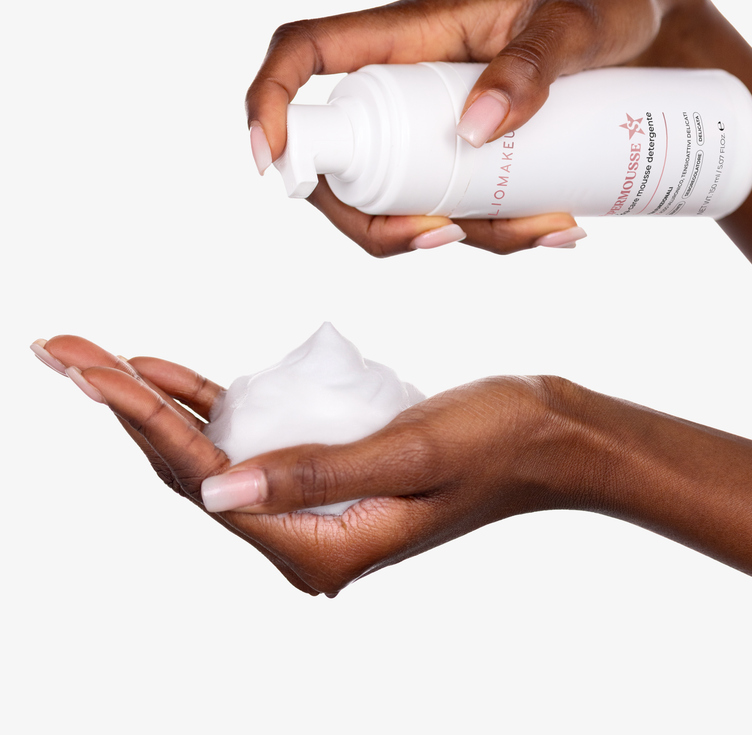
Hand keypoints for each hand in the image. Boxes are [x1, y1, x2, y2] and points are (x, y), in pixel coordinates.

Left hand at [36, 334, 576, 595]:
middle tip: (60, 349)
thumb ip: (315, 476)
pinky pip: (246, 436)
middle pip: (189, 465)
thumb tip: (216, 492)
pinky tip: (165, 376)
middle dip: (121, 405)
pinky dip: (204, 404)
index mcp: (320, 547)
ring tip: (91, 358)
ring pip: (207, 450)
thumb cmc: (495, 442)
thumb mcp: (409, 455)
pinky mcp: (323, 467)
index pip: (202, 476)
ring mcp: (311, 502)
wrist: (546, 433)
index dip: (135, 417)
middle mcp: (305, 534)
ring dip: (150, 404)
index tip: (80, 365)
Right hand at [247, 0, 701, 255]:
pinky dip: (502, 237)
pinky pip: (461, 214)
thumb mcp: (579, 24)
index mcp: (409, 35)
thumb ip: (534, 65)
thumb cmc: (608, 5)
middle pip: (341, 165)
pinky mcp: (476, 163)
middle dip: (374, 221)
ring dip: (463, 236)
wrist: (657, 32)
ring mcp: (437, 132)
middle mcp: (409, 89)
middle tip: (448, 236)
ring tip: (551, 226)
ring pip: (403, 204)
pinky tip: (560, 228)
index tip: (271, 160)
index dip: (270, 102)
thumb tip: (476, 130)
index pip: (305, 53)